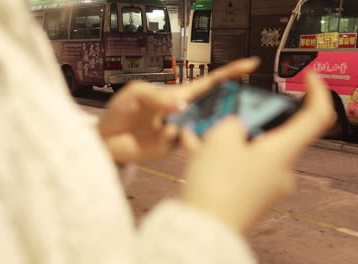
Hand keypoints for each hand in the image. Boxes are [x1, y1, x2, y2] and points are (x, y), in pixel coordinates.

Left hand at [97, 57, 259, 162]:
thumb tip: (182, 107)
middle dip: (231, 105)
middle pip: (215, 107)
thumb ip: (157, 98)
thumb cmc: (120, 111)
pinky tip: (180, 138)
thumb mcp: (135, 95)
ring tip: (213, 128)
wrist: (106, 139)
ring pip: (206, 128)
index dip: (230, 73)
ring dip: (213, 127)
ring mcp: (181, 131)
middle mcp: (185, 112)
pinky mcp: (174, 148)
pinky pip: (188, 144)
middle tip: (246, 109)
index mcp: (178, 95)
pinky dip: (190, 141)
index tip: (251, 64)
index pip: (209, 83)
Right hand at [181, 71, 334, 233]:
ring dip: (226, 139)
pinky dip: (221, 158)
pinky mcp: (249, 197)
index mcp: (282, 152)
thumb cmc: (217, 187)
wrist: (203, 231)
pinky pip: (238, 168)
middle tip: (225, 112)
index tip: (308, 76)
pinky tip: (196, 149)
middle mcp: (280, 171)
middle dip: (246, 119)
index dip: (317, 91)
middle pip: (272, 133)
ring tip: (198, 131)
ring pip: (248, 151)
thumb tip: (235, 127)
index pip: (316, 116)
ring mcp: (265, 187)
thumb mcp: (220, 139)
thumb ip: (232, 123)